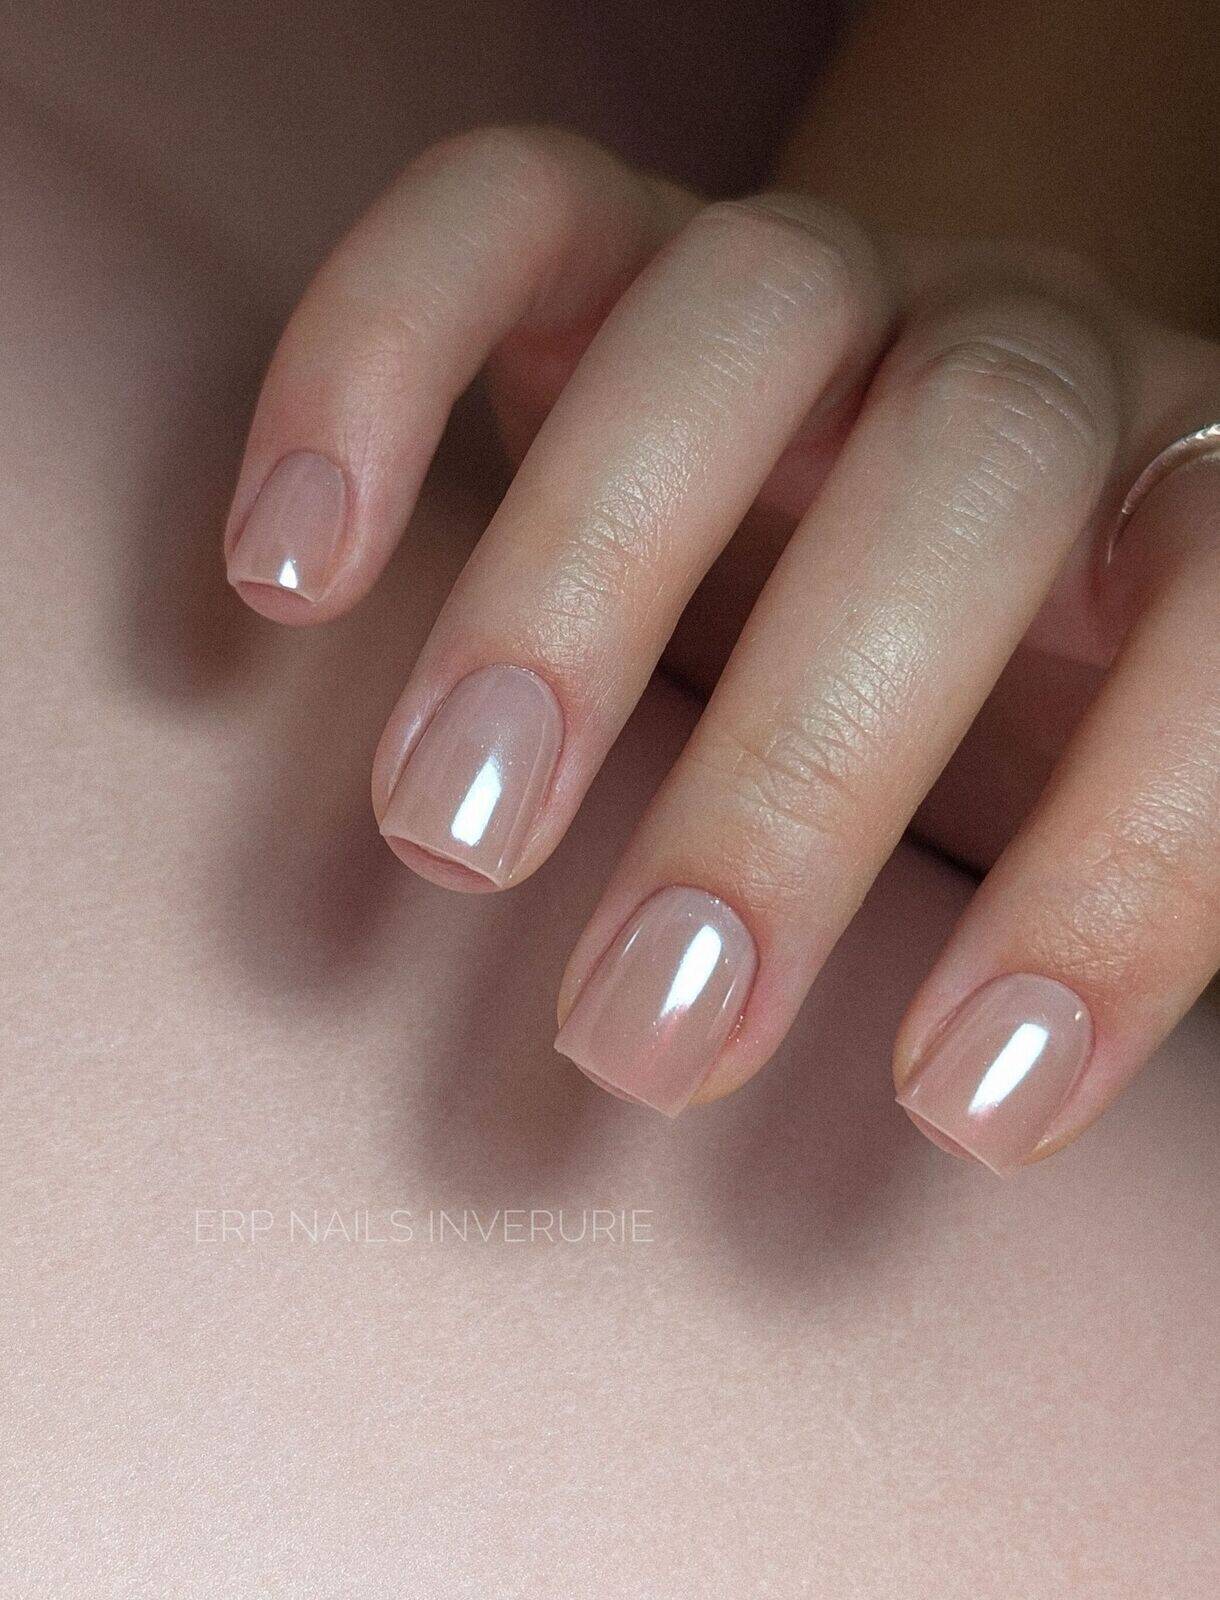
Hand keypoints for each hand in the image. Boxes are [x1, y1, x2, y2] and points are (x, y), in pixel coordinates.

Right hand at [223, 126, 1219, 1173]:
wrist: (888, 470)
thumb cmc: (992, 692)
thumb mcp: (1067, 783)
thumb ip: (1094, 878)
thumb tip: (994, 1090)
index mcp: (1178, 506)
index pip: (1217, 644)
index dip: (1119, 874)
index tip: (955, 1096)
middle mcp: (1017, 356)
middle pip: (969, 473)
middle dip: (799, 766)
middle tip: (645, 1021)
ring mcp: (819, 277)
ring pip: (735, 322)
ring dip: (574, 588)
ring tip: (449, 834)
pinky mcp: (615, 231)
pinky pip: (494, 213)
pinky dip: (371, 363)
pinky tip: (291, 566)